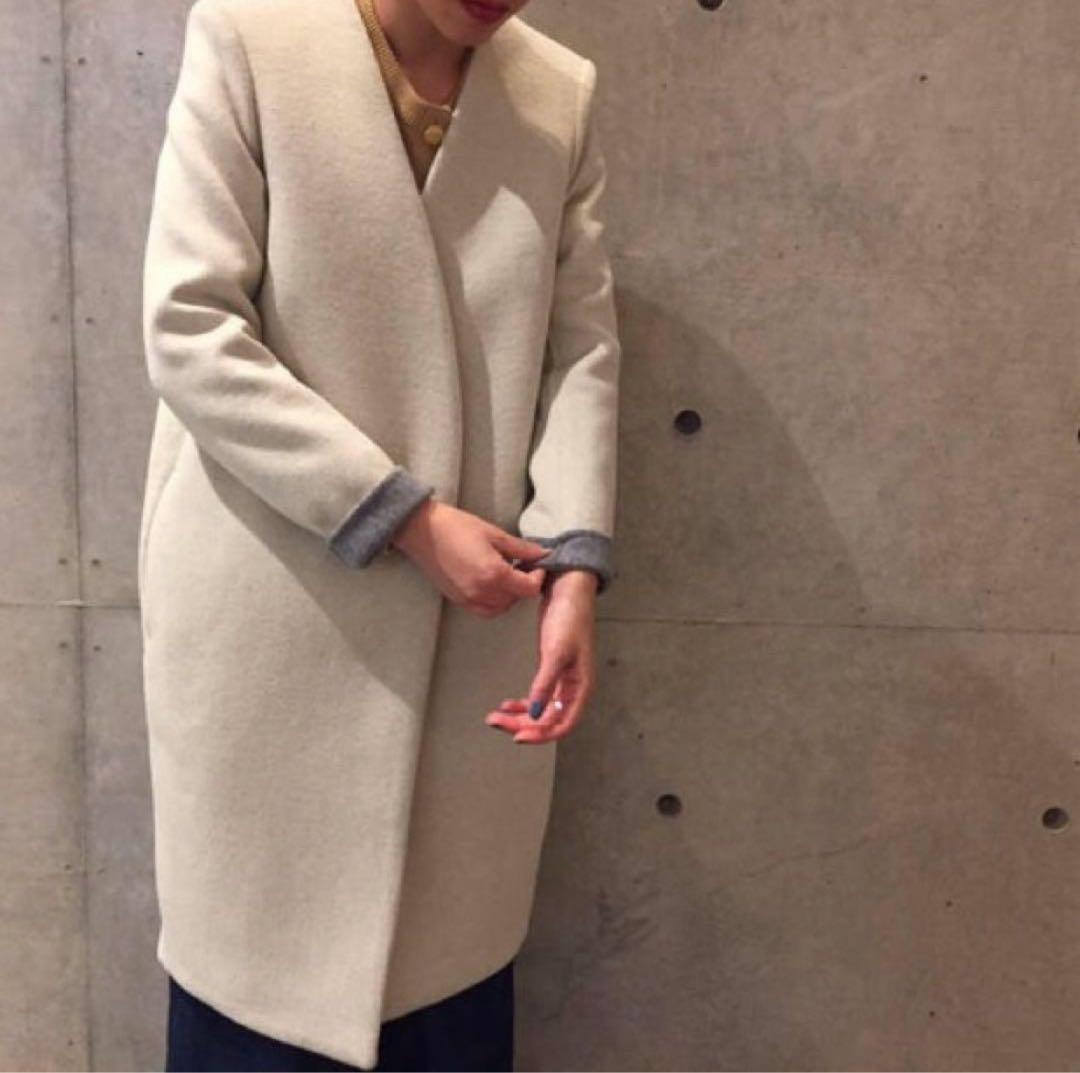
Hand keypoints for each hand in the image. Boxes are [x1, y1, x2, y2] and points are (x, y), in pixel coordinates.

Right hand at [391, 499, 550, 615]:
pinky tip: (492, 584)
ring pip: (501, 608)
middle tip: (523, 566)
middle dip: (524, 584)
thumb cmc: (456, 527)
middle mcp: (482, 591)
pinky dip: (494, 602)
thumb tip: (542, 553)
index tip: (537, 565)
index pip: (529, 589)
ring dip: (509, 595)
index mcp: (494, 574)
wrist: (422, 532)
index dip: (538, 577)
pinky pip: (484, 610)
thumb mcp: (493, 533)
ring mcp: (468, 599)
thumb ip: (521, 548)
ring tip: (506, 575)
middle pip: (516, 599)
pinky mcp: (458, 600)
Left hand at [484, 570, 597, 742]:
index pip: (563, 724)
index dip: (541, 735)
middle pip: (548, 720)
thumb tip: (534, 714)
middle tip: (495, 723)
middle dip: (522, 725)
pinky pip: (537, 697)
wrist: (567, 590)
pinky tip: (506, 704)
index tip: (518, 737)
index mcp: (582, 688)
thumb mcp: (556, 652)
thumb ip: (545, 685)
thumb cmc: (569, 618)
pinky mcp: (551, 670)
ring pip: (540, 711)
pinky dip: (522, 703)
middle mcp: (574, 688)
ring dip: (519, 717)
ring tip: (495, 716)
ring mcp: (562, 680)